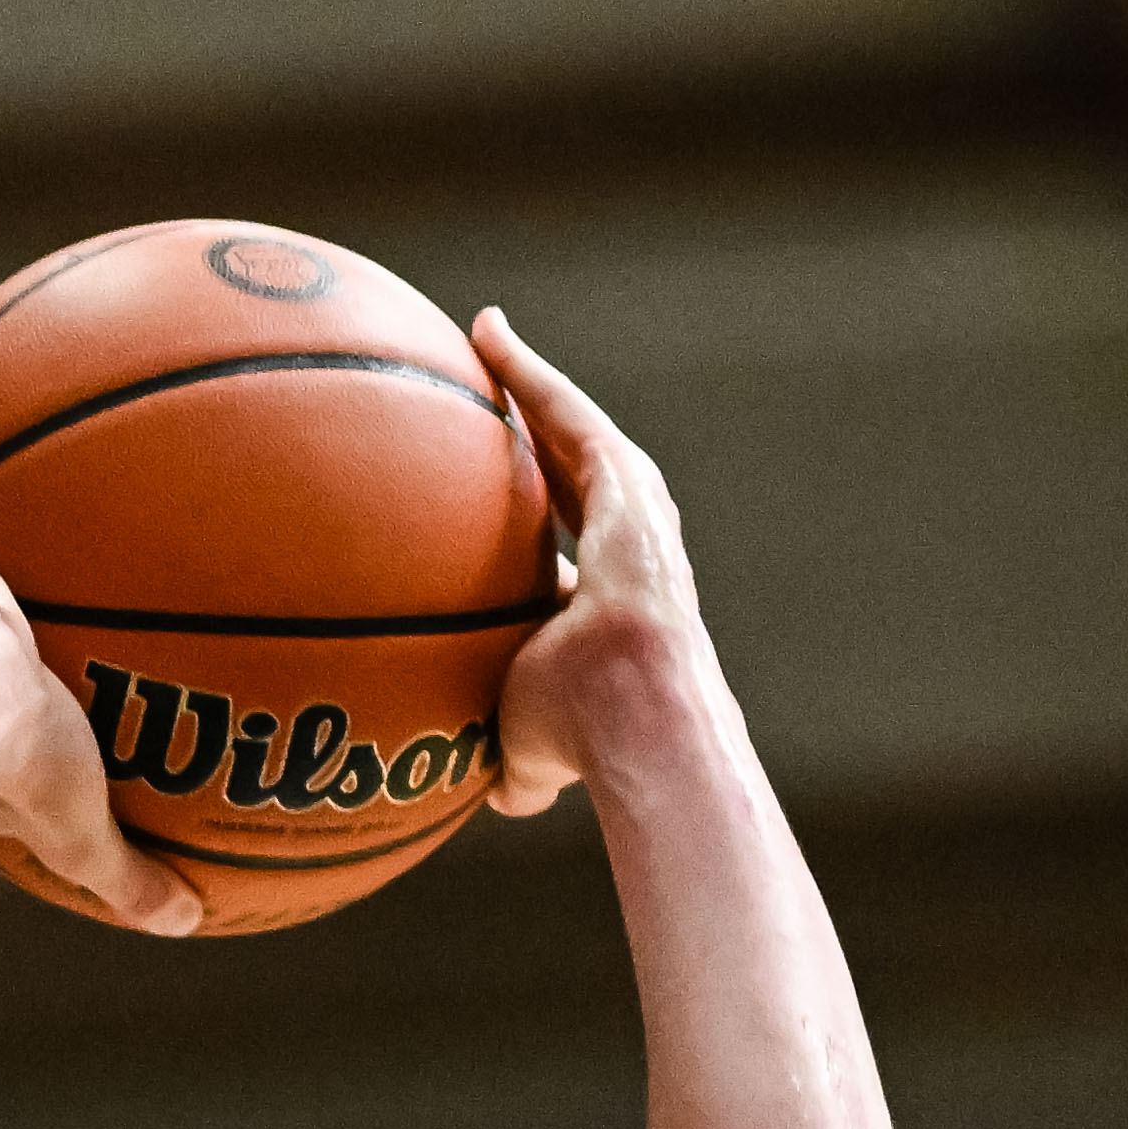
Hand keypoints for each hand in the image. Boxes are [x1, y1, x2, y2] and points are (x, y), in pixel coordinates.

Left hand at [467, 309, 711, 815]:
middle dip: (540, 424)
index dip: (535, 516)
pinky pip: (569, 416)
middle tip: (495, 382)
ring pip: (576, 430)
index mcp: (609, 601)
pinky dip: (530, 375)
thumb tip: (490, 793)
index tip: (495, 493)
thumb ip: (510, 760)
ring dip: (534, 383)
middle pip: (577, 469)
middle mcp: (631, 548)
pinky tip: (488, 336)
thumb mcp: (528, 746)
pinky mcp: (629, 489)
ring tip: (487, 339)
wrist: (640, 717)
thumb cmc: (587, 743)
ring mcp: (635, 516)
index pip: (567, 544)